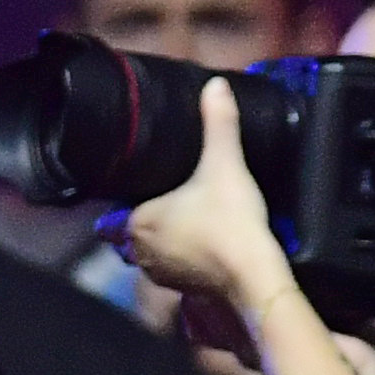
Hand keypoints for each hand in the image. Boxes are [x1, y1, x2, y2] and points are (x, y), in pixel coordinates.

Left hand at [121, 82, 288, 320]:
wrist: (254, 273)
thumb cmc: (230, 218)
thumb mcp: (224, 164)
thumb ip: (219, 125)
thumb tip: (214, 85)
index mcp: (135, 221)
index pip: (120, 209)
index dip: (135, 198)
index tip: (155, 187)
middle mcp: (138, 251)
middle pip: (134, 230)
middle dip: (152, 218)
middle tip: (178, 199)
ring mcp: (159, 274)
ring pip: (152, 251)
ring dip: (167, 239)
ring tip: (191, 221)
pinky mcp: (182, 289)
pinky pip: (174, 268)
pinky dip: (184, 257)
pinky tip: (204, 245)